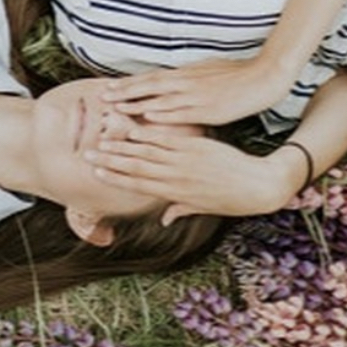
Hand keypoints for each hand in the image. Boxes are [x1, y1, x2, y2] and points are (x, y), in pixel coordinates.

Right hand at [84, 120, 290, 222]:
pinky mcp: (195, 146)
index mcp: (174, 192)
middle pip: (135, 167)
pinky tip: (132, 127)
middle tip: (87, 153)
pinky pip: (167, 139)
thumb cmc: (232, 199)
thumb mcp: (203, 208)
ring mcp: (184, 160)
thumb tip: (163, 219)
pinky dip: (148, 133)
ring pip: (146, 151)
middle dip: (109, 160)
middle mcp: (175, 177)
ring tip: (102, 138)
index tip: (95, 172)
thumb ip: (180, 209)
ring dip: (121, 145)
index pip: (137, 184)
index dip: (114, 177)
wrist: (259, 186)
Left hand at [101, 57, 293, 125]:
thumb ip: (187, 77)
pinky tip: (148, 118)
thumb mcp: (206, 71)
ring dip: (136, 103)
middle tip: (102, 96)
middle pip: (148, 86)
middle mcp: (185, 82)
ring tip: (115, 107)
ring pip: (159, 98)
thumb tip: (172, 79)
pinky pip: (181, 112)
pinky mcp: (208, 108)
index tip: (108, 86)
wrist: (264, 76)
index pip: (150, 78)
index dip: (129, 83)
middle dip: (125, 91)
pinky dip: (163, 114)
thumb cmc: (236, 74)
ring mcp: (195, 95)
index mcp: (185, 74)